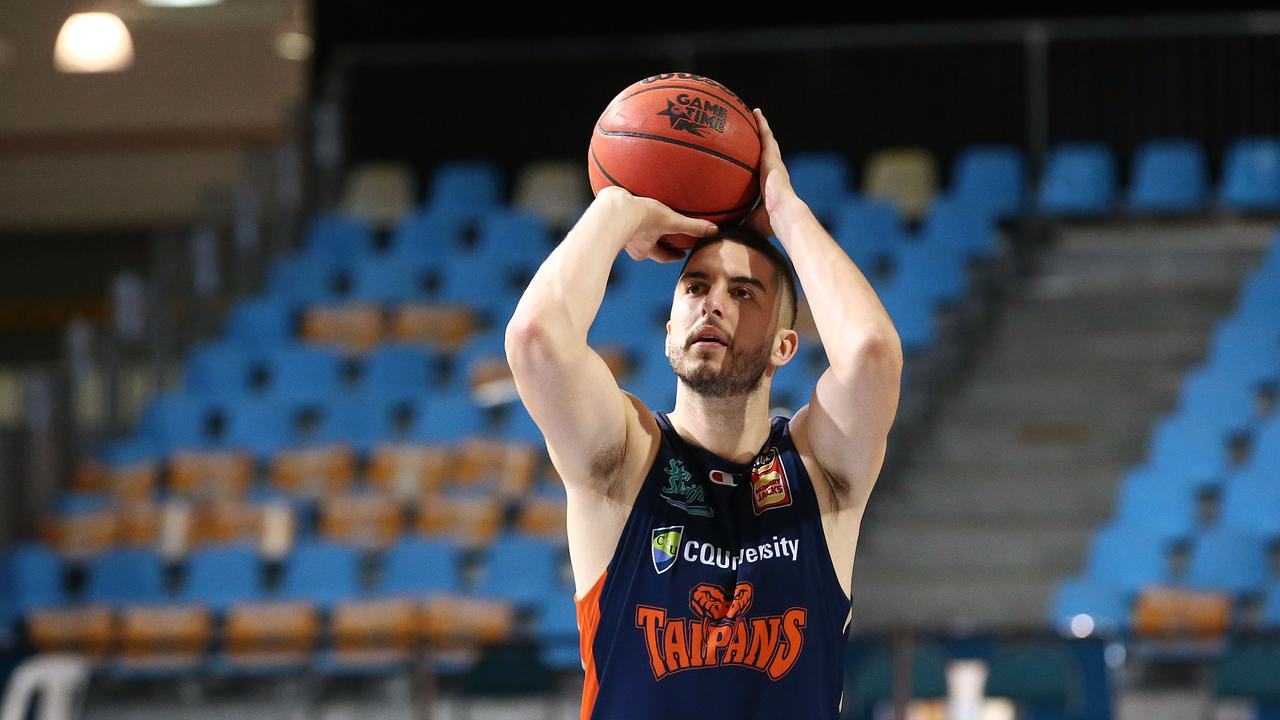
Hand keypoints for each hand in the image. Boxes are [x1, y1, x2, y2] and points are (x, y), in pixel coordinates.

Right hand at [597, 186, 718, 262]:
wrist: (611, 209)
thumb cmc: (640, 217)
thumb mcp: (670, 220)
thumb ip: (692, 226)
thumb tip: (714, 230)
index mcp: (646, 249)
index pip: (664, 257)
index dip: (673, 256)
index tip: (680, 254)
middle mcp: (632, 245)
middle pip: (648, 247)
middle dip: (657, 242)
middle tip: (664, 237)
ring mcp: (620, 234)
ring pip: (634, 234)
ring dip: (641, 229)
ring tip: (645, 219)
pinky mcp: (610, 219)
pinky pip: (621, 218)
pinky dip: (627, 214)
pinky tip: (628, 203)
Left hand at [742, 108, 802, 237]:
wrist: (783, 215)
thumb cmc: (769, 223)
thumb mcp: (748, 221)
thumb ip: (736, 221)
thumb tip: (719, 231)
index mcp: (769, 186)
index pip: (762, 172)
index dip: (758, 164)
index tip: (750, 158)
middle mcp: (773, 171)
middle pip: (766, 152)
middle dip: (760, 141)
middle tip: (752, 130)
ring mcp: (774, 162)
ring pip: (767, 140)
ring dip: (761, 127)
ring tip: (754, 114)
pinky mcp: (773, 156)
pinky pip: (766, 135)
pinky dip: (761, 123)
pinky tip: (755, 112)